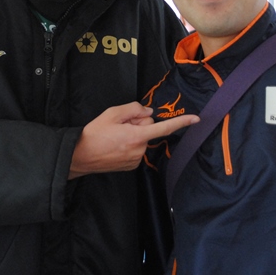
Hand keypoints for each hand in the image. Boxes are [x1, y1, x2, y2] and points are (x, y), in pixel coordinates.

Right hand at [69, 102, 198, 178]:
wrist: (80, 155)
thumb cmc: (95, 133)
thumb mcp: (112, 113)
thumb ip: (133, 109)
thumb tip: (148, 112)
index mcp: (137, 136)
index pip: (164, 128)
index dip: (181, 122)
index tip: (196, 119)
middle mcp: (139, 150)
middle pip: (148, 129)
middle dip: (138, 124)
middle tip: (120, 124)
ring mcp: (135, 160)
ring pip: (142, 139)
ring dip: (133, 135)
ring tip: (114, 136)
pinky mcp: (130, 166)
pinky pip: (137, 149)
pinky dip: (129, 144)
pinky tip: (115, 145)